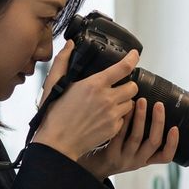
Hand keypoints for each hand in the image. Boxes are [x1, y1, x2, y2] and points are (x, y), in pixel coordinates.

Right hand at [32, 47, 140, 162]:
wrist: (57, 143)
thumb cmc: (54, 115)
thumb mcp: (53, 84)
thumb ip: (62, 62)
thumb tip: (70, 46)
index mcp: (94, 85)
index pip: (123, 68)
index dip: (133, 58)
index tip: (135, 55)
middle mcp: (107, 99)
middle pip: (133, 86)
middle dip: (128, 84)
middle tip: (118, 86)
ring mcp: (112, 115)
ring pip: (131, 103)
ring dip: (124, 101)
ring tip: (110, 103)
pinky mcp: (113, 129)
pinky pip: (124, 119)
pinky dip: (119, 116)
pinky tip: (106, 117)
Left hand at [79, 97, 178, 179]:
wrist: (92, 166)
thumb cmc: (114, 152)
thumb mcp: (132, 151)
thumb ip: (143, 138)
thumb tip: (155, 110)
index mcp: (146, 160)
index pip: (166, 157)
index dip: (173, 143)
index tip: (175, 127)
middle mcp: (137, 161)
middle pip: (154, 142)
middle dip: (158, 122)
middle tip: (159, 105)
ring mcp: (124, 159)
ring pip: (136, 137)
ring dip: (141, 117)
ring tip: (141, 101)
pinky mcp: (110, 154)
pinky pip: (119, 135)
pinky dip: (124, 120)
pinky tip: (125, 109)